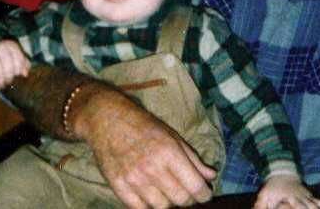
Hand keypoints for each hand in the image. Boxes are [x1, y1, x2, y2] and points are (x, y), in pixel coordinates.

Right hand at [0, 39, 30, 90]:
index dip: (19, 70)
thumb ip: (23, 62)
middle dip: (9, 78)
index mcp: (11, 46)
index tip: (17, 75)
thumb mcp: (15, 53)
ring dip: (1, 83)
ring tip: (2, 85)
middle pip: (8, 68)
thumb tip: (25, 74)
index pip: (19, 60)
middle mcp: (1, 49)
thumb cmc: (5, 52)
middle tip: (9, 82)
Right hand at [77, 88, 215, 207]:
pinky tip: (152, 197)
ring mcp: (135, 179)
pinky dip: (149, 206)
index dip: (204, 194)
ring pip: (162, 207)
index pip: (194, 185)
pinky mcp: (119, 186)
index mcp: (169, 152)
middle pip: (180, 200)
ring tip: (168, 193)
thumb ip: (193, 158)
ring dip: (169, 203)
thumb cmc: (144, 125)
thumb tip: (211, 176)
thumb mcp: (172, 135)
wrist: (108, 120)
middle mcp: (153, 168)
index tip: (205, 194)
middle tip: (187, 194)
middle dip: (188, 200)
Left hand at [253, 174, 319, 208]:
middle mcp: (300, 197)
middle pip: (310, 207)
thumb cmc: (272, 187)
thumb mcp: (263, 195)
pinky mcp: (311, 197)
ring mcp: (307, 197)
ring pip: (316, 206)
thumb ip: (260, 206)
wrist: (281, 172)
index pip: (297, 206)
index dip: (300, 207)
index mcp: (290, 198)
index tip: (295, 207)